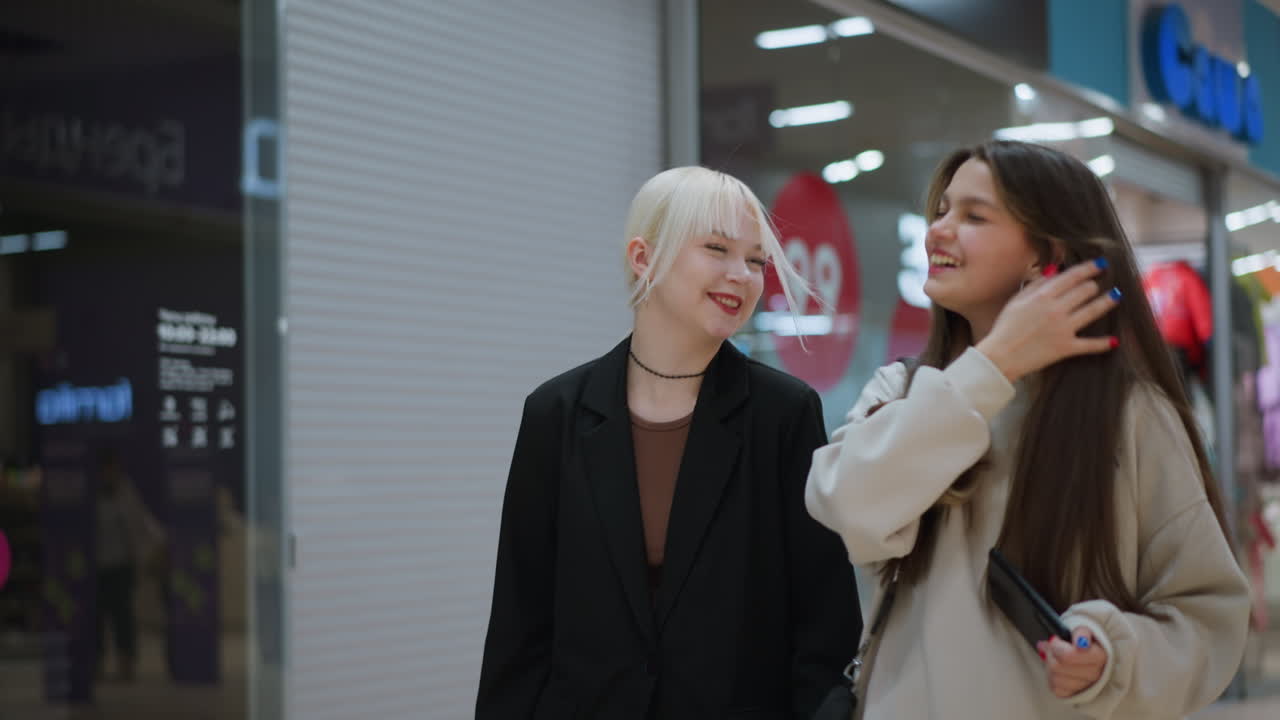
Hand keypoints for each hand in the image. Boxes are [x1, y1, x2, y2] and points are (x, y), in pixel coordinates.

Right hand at [976, 259, 1119, 382]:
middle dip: (1094, 284)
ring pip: (1093, 310)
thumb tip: (1054, 271)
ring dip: (1107, 301)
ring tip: (1115, 296)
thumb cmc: (1005, 327)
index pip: (1072, 276)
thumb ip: (1035, 284)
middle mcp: (1057, 309)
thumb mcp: (1016, 300)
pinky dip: (1104, 343)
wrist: (1000, 356)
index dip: (1089, 268)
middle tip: (1098, 283)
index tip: (1099, 263)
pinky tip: (1114, 340)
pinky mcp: (1067, 347)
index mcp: (1043, 296)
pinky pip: (1090, 344)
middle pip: (1086, 290)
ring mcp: (1064, 328)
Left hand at [1038, 628, 1106, 697]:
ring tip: (1053, 657)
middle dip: (1050, 654)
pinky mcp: (1076, 694)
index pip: (1068, 656)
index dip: (1056, 646)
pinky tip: (1056, 670)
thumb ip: (1081, 632)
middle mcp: (1095, 674)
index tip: (1055, 640)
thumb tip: (1081, 641)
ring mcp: (1086, 686)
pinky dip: (1052, 678)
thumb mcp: (1084, 628)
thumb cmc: (1084, 640)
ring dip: (1049, 666)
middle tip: (1052, 647)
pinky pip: (1056, 689)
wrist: (1089, 652)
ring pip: (1055, 679)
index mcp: (1099, 656)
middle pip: (1057, 667)